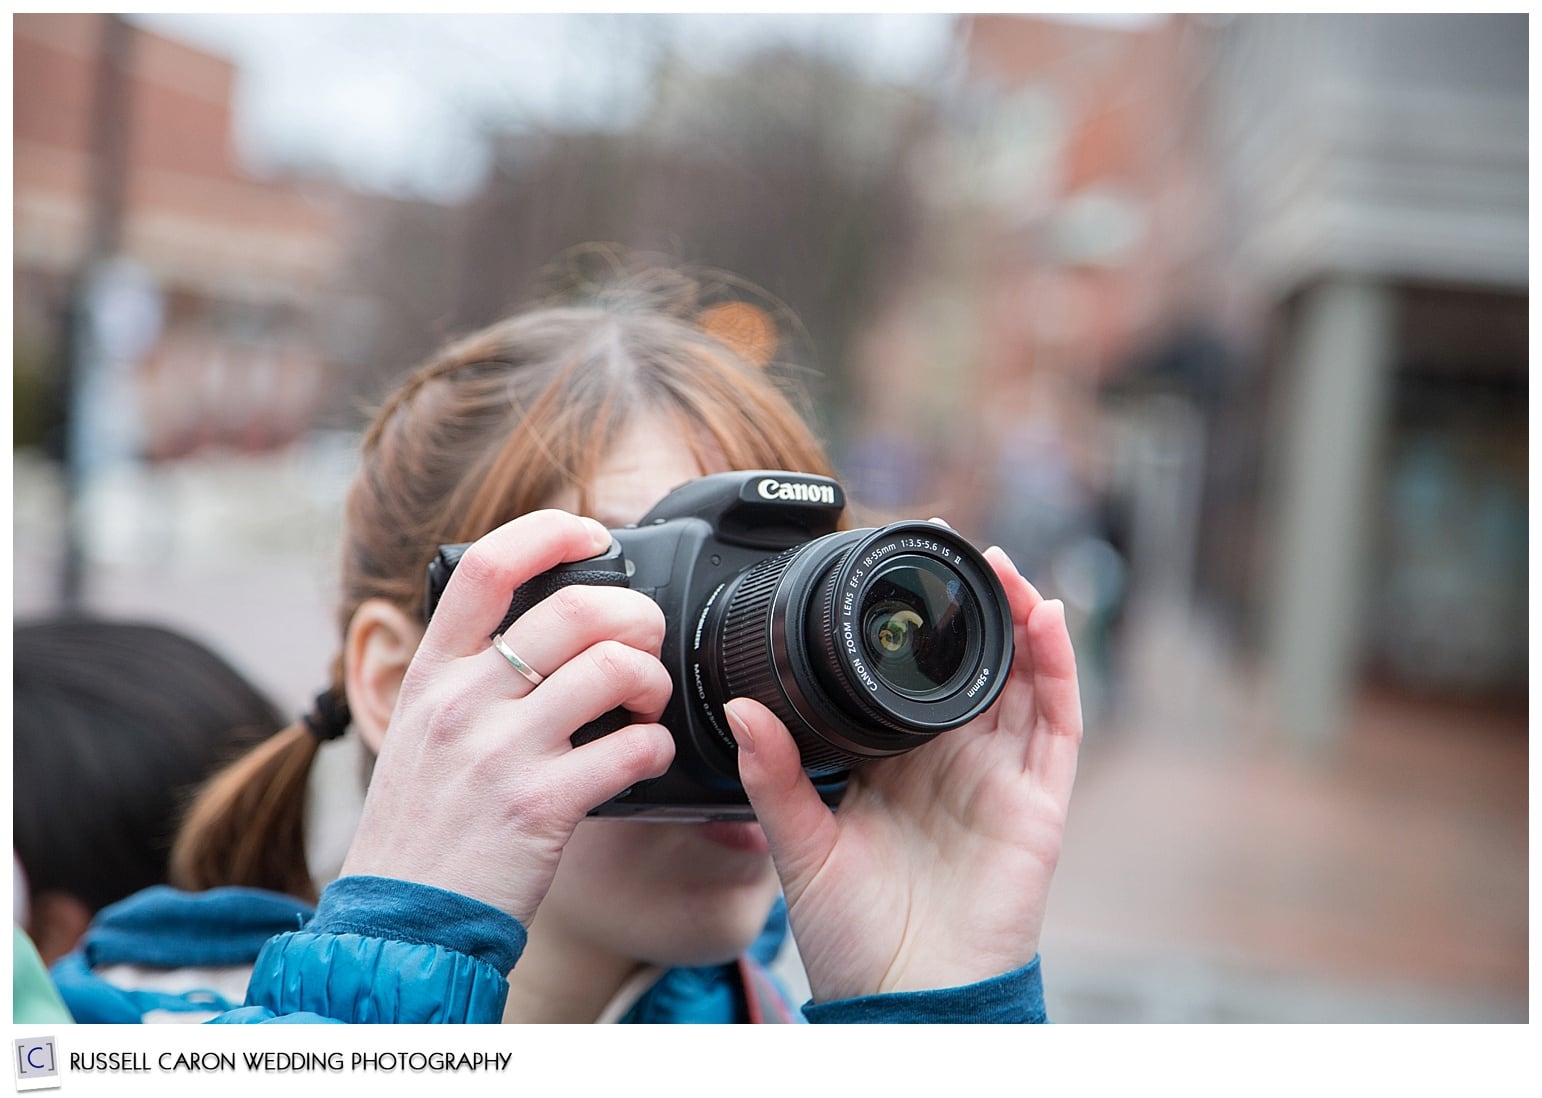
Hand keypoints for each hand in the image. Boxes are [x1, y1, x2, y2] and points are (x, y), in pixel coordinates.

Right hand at [341, 510, 675, 926]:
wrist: (403, 925)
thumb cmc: (423, 826)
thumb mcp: (420, 732)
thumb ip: (467, 675)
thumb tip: (537, 621)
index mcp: (431, 673)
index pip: (487, 565)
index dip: (551, 532)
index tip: (593, 534)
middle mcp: (462, 702)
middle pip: (576, 609)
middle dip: (636, 616)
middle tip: (647, 640)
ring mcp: (500, 753)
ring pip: (616, 669)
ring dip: (654, 680)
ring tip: (648, 704)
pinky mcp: (541, 806)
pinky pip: (632, 748)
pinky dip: (656, 747)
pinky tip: (645, 757)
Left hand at [726, 545, 1081, 1001]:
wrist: (903, 997)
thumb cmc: (853, 935)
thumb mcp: (802, 845)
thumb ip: (776, 775)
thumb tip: (739, 706)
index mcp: (896, 766)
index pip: (911, 681)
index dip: (914, 628)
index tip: (898, 572)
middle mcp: (952, 765)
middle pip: (972, 669)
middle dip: (971, 609)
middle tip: (960, 549)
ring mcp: (1000, 780)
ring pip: (1021, 683)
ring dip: (1019, 622)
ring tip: (1003, 567)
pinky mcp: (1038, 804)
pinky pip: (1059, 725)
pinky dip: (1059, 669)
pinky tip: (1048, 619)